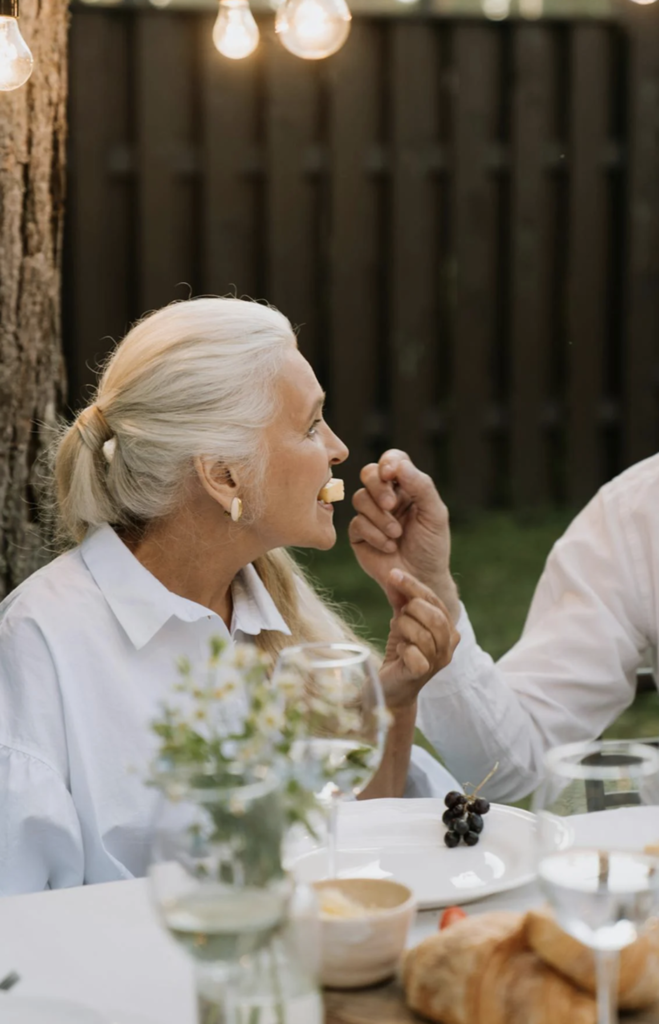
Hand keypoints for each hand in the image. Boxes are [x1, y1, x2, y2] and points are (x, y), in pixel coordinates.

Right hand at [349, 450, 459, 621]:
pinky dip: (374, 535)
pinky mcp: (358, 534)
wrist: (421, 580)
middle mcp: (386, 497)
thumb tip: (397, 465)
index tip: (391, 473)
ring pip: (360, 498)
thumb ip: (420, 486)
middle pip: (369, 474)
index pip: (392, 461)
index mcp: (406, 487)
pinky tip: (389, 547)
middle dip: (379, 488)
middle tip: (391, 505)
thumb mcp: (434, 514)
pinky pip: (356, 524)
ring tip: (397, 535)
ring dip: (379, 517)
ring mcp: (370, 515)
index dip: (388, 462)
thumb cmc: (431, 546)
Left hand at [379, 569, 459, 707]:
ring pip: (422, 633)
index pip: (436, 601)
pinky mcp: (421, 674)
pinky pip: (414, 654)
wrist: (390, 688)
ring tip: (398, 635)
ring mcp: (438, 662)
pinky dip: (403, 649)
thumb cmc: (400, 653)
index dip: (414, 586)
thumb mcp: (402, 622)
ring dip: (403, 629)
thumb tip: (395, 574)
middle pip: (435, 616)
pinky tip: (400, 652)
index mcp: (449, 630)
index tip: (393, 574)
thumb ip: (402, 600)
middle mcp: (449, 646)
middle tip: (398, 617)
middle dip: (411, 610)